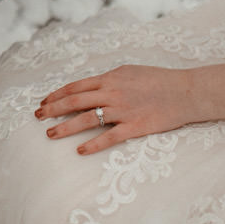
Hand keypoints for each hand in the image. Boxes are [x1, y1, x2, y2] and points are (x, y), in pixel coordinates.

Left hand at [34, 64, 199, 155]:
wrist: (186, 91)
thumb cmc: (160, 80)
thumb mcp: (132, 72)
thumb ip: (111, 79)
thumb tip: (93, 86)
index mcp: (111, 78)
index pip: (76, 86)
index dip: (57, 94)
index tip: (44, 101)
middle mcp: (113, 93)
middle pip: (75, 101)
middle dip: (53, 109)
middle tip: (38, 117)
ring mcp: (123, 110)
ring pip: (86, 119)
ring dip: (65, 127)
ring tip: (50, 134)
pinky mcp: (134, 127)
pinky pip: (109, 137)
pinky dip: (92, 144)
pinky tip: (79, 151)